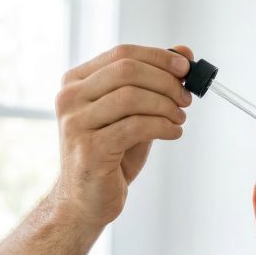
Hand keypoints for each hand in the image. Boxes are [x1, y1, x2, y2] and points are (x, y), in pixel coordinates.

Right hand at [53, 44, 193, 226]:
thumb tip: (184, 53)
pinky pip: (135, 126)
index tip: (185, 68)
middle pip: (127, 71)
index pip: (121, 54)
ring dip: (165, 106)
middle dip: (165, 82)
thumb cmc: (109, 157)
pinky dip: (162, 127)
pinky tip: (172, 133)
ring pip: (132, 97)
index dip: (158, 58)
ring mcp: (76, 124)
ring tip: (179, 119)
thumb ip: (153, 84)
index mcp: (76, 83)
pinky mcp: (90, 149)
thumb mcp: (133, 114)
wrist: (85, 201)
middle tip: (186, 98)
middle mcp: (70, 99)